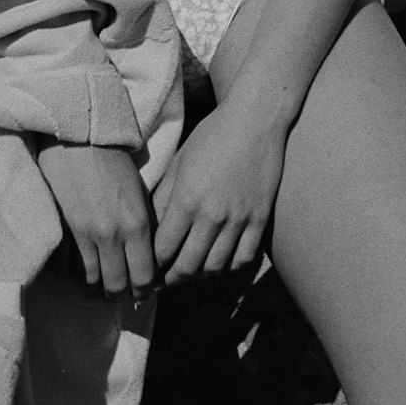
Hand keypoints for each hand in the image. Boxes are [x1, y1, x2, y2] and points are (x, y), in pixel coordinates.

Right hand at [35, 142, 157, 297]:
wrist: (78, 135)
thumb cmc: (112, 158)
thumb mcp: (139, 192)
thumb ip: (145, 225)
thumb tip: (147, 255)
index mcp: (138, 225)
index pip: (145, 277)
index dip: (144, 291)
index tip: (140, 293)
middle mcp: (115, 235)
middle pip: (118, 285)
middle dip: (118, 295)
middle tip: (117, 294)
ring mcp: (87, 233)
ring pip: (92, 280)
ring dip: (95, 286)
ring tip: (96, 285)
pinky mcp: (64, 228)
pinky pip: (69, 266)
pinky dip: (73, 272)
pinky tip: (76, 268)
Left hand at [151, 104, 286, 283]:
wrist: (254, 121)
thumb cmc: (211, 136)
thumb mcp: (179, 162)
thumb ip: (163, 196)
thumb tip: (149, 226)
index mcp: (186, 198)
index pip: (163, 248)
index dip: (152, 266)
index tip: (145, 270)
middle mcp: (212, 215)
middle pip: (188, 265)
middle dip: (172, 279)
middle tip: (163, 283)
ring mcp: (239, 219)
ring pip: (216, 267)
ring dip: (199, 277)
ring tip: (188, 275)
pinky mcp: (260, 220)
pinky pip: (244, 258)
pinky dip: (230, 269)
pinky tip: (219, 265)